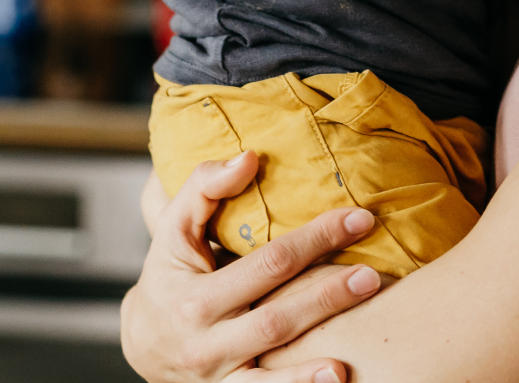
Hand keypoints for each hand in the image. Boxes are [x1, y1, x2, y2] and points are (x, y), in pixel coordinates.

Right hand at [121, 150, 381, 382]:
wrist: (144, 341)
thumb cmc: (171, 273)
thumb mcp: (174, 229)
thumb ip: (205, 187)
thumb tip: (250, 157)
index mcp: (195, 295)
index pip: (267, 263)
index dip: (315, 240)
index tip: (359, 219)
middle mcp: (206, 341)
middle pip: (276, 317)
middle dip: (328, 296)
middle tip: (373, 277)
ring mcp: (219, 375)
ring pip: (271, 367)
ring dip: (313, 363)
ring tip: (357, 345)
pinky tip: (335, 379)